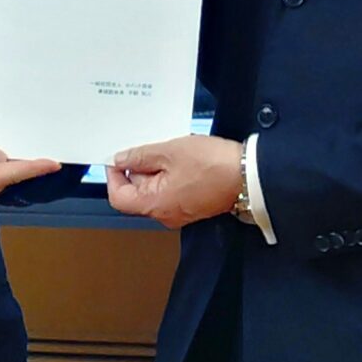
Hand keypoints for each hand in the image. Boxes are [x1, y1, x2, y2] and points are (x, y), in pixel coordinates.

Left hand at [108, 134, 241, 229]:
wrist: (248, 176)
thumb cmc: (212, 164)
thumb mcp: (169, 152)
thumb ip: (140, 157)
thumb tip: (120, 159)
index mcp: (155, 204)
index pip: (118, 197)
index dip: (113, 177)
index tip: (117, 159)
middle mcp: (164, 214)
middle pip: (136, 193)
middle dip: (138, 169)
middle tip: (148, 147)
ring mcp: (179, 211)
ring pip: (155, 190)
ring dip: (156, 169)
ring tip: (169, 151)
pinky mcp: (192, 205)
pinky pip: (171, 190)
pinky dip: (170, 174)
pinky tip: (180, 158)